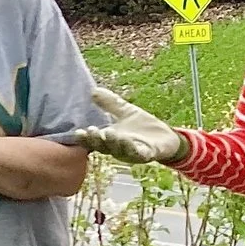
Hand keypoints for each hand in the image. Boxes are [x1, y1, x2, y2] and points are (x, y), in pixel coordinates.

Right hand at [67, 89, 187, 164]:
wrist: (167, 138)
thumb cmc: (143, 127)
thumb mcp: (126, 111)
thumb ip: (109, 103)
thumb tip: (93, 90)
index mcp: (110, 139)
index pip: (94, 141)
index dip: (85, 138)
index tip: (78, 131)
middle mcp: (117, 149)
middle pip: (103, 147)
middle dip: (96, 140)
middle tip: (91, 131)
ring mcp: (131, 153)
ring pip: (119, 151)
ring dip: (113, 143)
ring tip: (108, 132)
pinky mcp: (146, 154)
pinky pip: (137, 153)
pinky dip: (132, 148)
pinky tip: (128, 140)